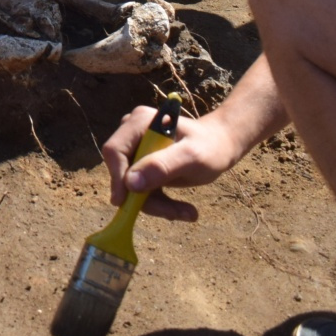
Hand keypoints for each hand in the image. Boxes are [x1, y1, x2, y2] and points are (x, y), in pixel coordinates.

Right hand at [101, 104, 247, 221]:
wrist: (220, 147)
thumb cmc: (210, 147)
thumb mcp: (192, 158)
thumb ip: (162, 166)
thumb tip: (129, 183)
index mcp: (140, 122)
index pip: (115, 151)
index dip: (117, 178)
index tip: (127, 204)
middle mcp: (132, 132)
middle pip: (122, 171)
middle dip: (144, 197)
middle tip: (175, 213)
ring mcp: (135, 148)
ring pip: (130, 185)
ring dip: (155, 204)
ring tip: (186, 212)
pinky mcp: (140, 164)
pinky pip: (139, 189)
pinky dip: (158, 202)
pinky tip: (182, 209)